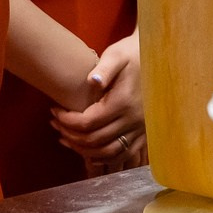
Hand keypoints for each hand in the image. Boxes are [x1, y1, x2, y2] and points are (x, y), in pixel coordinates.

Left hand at [52, 34, 145, 164]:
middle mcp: (133, 120)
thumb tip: (93, 81)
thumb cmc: (132, 54)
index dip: (67, 121)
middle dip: (70, 135)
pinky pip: (123, 154)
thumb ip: (105, 68)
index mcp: (123, 102)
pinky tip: (90, 152)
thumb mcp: (117, 54)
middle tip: (55, 124)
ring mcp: (140, 129)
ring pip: (108, 152)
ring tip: (66, 139)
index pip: (88, 122)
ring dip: (84, 150)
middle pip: (95, 140)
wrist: (157, 58)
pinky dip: (104, 158)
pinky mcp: (144, 134)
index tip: (54, 111)